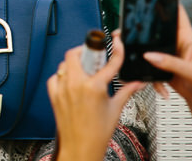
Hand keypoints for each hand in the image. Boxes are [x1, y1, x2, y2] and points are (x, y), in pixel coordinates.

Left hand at [47, 35, 143, 160]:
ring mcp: (63, 89)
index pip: (108, 62)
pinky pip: (55, 76)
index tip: (116, 43)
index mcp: (94, 87)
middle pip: (76, 53)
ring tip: (85, 70)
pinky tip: (71, 81)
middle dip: (86, 51)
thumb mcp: (115, 109)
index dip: (115, 49)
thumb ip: (126, 91)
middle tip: (95, 56)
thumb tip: (137, 83)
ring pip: (64, 63)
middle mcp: (76, 85)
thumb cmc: (97, 133)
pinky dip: (63, 75)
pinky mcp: (54, 94)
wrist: (80, 148)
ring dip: (74, 63)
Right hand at [142, 6, 191, 156]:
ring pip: (148, 48)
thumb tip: (151, 55)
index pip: (178, 14)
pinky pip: (149, 66)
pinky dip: (149, 77)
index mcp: (187, 38)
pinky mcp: (162, 66)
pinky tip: (159, 88)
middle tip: (125, 32)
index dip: (167, 3)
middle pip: (156, 31)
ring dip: (138, 55)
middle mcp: (176, 43)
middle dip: (141, 32)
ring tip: (127, 56)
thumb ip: (172, 63)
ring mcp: (168, 55)